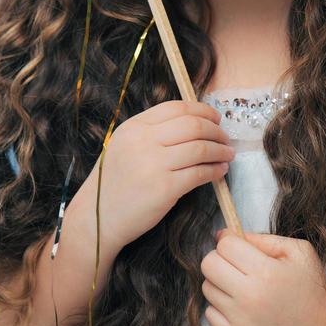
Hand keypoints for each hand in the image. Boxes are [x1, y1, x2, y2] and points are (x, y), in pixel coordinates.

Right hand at [79, 100, 233, 253]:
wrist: (97, 218)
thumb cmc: (115, 182)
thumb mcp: (126, 145)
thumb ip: (153, 131)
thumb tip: (195, 123)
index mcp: (134, 127)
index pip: (177, 108)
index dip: (202, 111)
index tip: (216, 119)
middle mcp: (143, 141)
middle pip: (193, 125)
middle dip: (216, 130)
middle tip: (226, 138)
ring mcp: (154, 164)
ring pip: (201, 148)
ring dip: (220, 150)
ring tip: (228, 154)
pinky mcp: (164, 188)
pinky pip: (199, 174)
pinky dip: (215, 171)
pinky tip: (220, 171)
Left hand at [200, 229, 325, 325]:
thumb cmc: (313, 286)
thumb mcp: (297, 250)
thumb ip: (262, 239)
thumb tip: (224, 235)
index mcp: (265, 271)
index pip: (224, 245)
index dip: (231, 241)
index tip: (240, 246)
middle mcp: (249, 296)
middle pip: (208, 265)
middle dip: (220, 259)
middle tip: (237, 264)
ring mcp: (241, 320)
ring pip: (207, 288)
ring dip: (220, 283)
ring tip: (242, 286)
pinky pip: (210, 314)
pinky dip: (220, 306)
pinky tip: (239, 305)